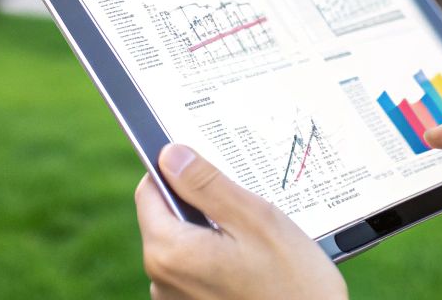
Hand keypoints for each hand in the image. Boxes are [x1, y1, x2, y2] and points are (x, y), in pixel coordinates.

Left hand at [133, 143, 347, 299]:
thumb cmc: (292, 286)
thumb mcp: (254, 220)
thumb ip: (206, 184)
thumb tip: (171, 154)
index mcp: (169, 252)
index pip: (149, 191)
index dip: (176, 172)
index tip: (207, 168)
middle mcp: (161, 280)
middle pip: (167, 218)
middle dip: (200, 205)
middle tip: (244, 208)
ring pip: (184, 244)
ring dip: (211, 234)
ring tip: (254, 242)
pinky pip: (195, 270)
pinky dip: (217, 260)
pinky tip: (251, 265)